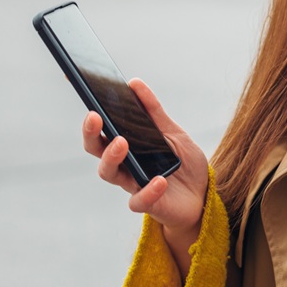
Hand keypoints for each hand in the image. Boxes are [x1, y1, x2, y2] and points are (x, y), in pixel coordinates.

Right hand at [81, 78, 209, 237]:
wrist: (203, 193)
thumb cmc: (182, 162)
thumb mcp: (171, 131)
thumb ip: (153, 111)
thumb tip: (134, 83)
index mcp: (125, 144)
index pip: (100, 129)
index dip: (88, 115)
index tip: (82, 93)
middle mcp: (123, 163)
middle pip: (96, 149)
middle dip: (91, 133)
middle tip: (95, 118)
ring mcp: (132, 183)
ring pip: (108, 173)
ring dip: (111, 157)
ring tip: (122, 142)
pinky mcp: (148, 204)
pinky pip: (139, 200)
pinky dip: (148, 190)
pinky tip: (159, 180)